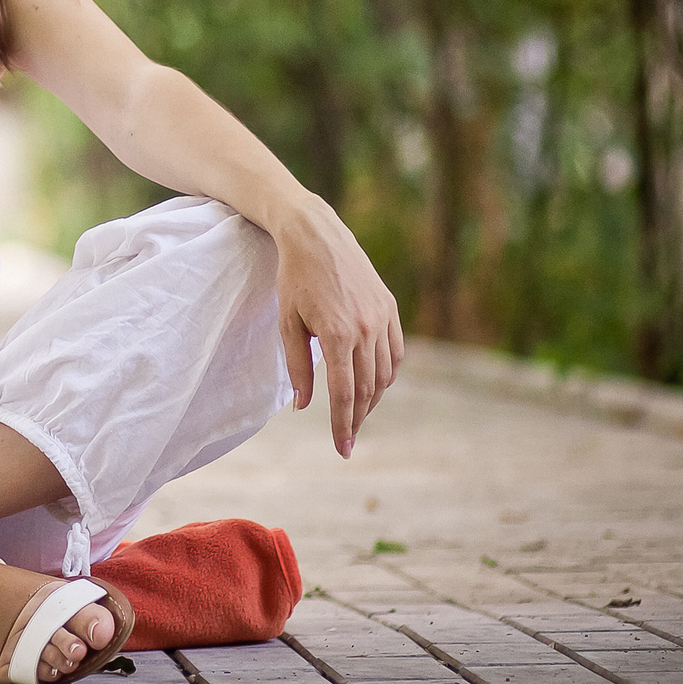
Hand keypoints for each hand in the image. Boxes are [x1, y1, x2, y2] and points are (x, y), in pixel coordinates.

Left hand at [270, 199, 402, 457]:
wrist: (316, 235)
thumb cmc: (293, 279)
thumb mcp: (287, 324)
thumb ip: (297, 367)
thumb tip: (305, 406)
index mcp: (337, 335)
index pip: (343, 393)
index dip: (342, 424)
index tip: (342, 448)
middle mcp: (366, 328)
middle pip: (366, 389)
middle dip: (356, 418)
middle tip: (346, 439)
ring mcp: (382, 318)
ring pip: (384, 374)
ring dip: (371, 399)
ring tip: (356, 414)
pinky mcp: (390, 308)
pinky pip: (395, 352)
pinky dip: (386, 374)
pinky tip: (373, 384)